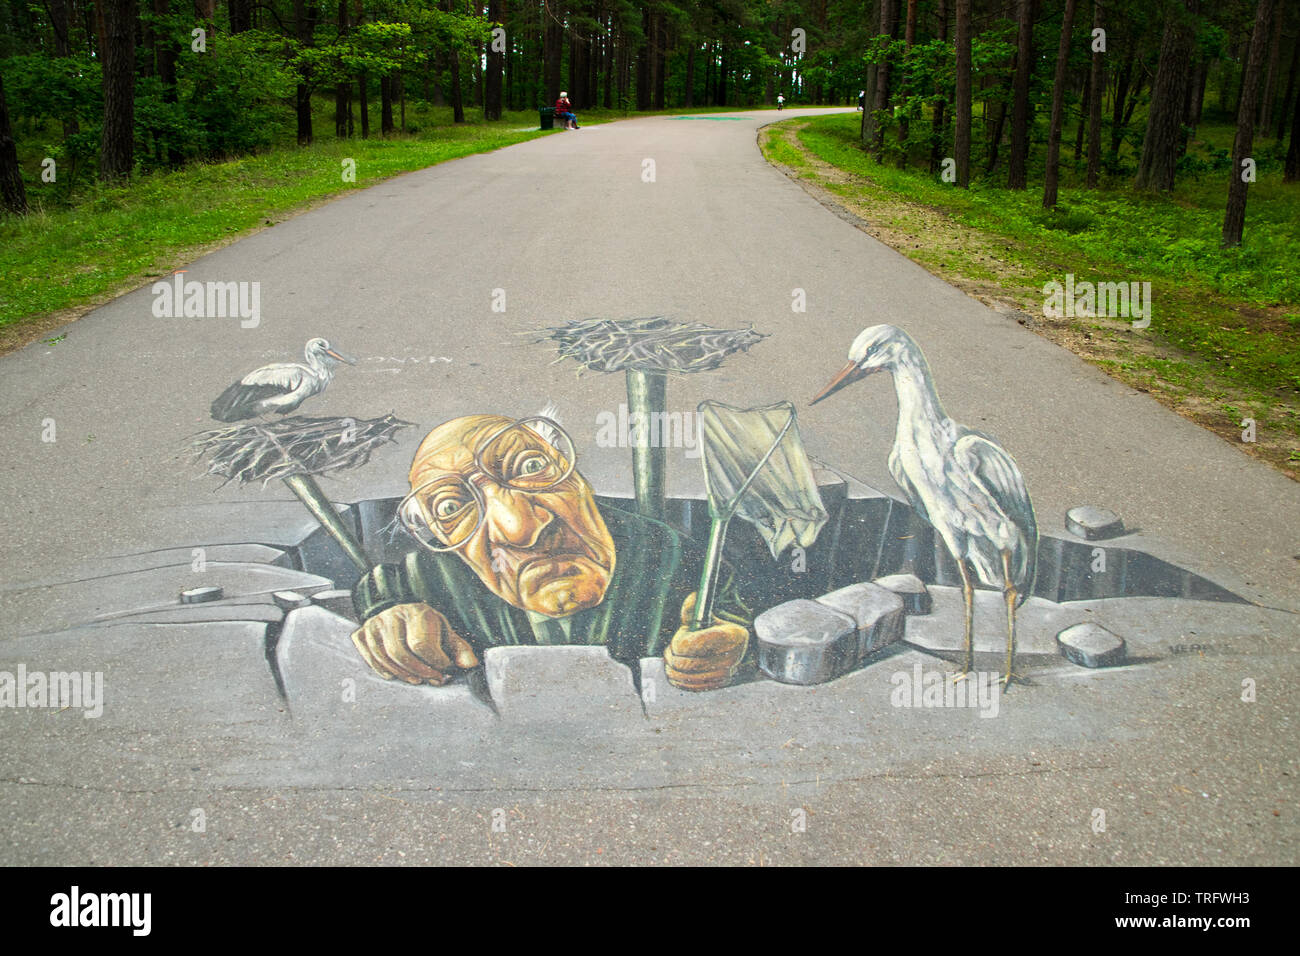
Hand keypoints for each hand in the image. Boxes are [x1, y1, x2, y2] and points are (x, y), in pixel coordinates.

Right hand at [351, 603, 478, 685]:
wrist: (403, 614)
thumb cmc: (429, 629)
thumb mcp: (447, 634)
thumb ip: (459, 650)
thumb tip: (470, 665)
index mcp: (417, 611)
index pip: (421, 644)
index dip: (435, 663)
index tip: (445, 670)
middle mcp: (393, 614)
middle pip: (400, 653)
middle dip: (419, 672)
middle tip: (433, 680)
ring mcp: (374, 623)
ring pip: (384, 657)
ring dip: (403, 674)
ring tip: (417, 680)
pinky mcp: (362, 633)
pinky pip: (369, 657)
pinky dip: (382, 670)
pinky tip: (396, 675)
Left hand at [663, 592, 748, 691]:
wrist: (737, 645)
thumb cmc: (718, 626)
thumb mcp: (709, 614)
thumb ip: (696, 607)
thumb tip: (692, 599)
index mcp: (732, 635)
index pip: (692, 645)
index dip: (679, 641)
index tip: (680, 635)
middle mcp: (732, 657)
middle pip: (686, 663)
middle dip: (672, 655)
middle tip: (670, 649)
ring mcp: (726, 674)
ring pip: (684, 676)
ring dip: (672, 667)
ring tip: (672, 657)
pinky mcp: (718, 685)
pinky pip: (690, 687)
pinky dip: (678, 679)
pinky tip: (677, 670)